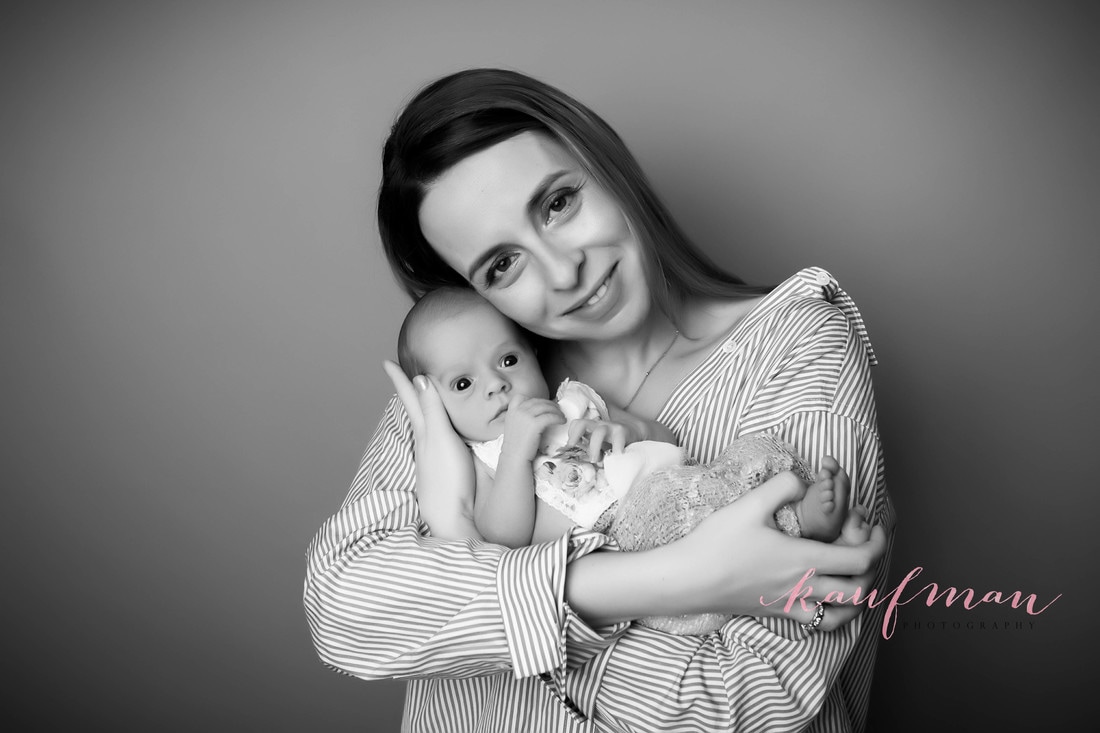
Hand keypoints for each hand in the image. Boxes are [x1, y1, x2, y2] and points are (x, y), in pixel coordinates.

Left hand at [383, 360, 475, 529]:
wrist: (454, 519)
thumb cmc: (449, 480)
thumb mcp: (442, 439)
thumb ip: (433, 411)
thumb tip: (420, 379)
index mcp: (425, 433)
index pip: (411, 400)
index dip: (400, 380)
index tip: (386, 362)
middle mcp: (425, 443)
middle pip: (414, 411)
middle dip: (408, 391)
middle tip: (401, 374)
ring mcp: (432, 458)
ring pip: (424, 425)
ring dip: (421, 409)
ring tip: (421, 397)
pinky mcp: (443, 470)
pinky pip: (437, 438)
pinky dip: (436, 426)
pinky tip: (440, 433)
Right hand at [502, 396, 564, 458]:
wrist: (514, 457)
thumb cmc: (516, 446)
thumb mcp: (514, 426)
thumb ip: (521, 417)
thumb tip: (537, 411)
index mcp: (511, 411)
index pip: (522, 397)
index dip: (534, 400)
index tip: (542, 404)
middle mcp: (518, 411)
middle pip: (537, 401)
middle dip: (549, 404)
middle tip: (557, 409)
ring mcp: (526, 416)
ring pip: (545, 407)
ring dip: (556, 410)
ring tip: (562, 415)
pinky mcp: (535, 424)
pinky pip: (550, 416)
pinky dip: (558, 418)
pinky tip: (562, 421)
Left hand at [564, 419, 637, 461]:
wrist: (634, 433)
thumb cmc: (612, 444)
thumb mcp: (599, 447)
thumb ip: (591, 455)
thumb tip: (583, 472)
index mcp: (590, 429)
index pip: (576, 425)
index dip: (571, 435)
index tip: (571, 447)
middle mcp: (598, 426)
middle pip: (581, 423)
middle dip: (575, 435)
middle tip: (573, 448)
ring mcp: (610, 427)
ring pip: (599, 432)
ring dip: (594, 447)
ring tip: (596, 459)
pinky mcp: (623, 432)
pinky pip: (618, 438)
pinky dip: (616, 448)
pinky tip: (616, 455)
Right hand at [660, 471, 886, 630]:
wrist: (688, 579)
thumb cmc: (716, 543)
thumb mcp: (749, 504)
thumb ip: (782, 486)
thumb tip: (802, 481)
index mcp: (803, 560)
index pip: (860, 559)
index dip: (877, 543)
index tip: (873, 525)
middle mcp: (803, 587)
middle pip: (859, 589)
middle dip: (872, 568)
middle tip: (864, 546)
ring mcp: (790, 604)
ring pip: (842, 614)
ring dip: (857, 597)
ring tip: (853, 576)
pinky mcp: (775, 612)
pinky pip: (816, 622)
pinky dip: (832, 613)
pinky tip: (823, 597)